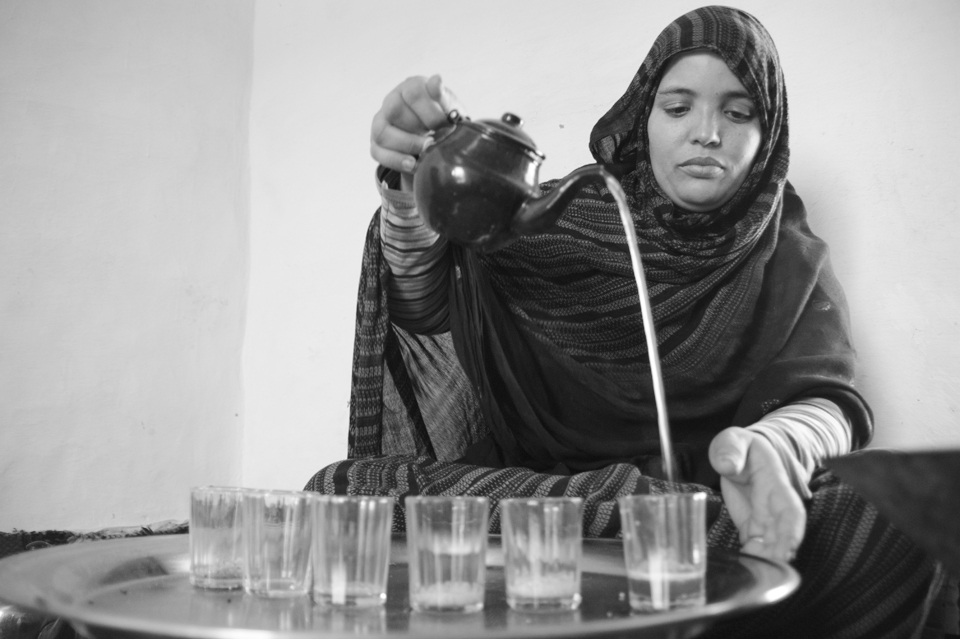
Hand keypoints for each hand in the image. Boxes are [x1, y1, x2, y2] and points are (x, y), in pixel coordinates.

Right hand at [370, 74, 463, 187]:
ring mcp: (381, 122)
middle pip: (395, 110)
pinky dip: (396, 161)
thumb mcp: (449, 108)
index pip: (413, 92)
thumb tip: (436, 80)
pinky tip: (413, 165)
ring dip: (406, 144)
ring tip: (425, 152)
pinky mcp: (377, 144)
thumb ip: (443, 97)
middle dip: (419, 128)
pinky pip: (378, 152)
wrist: (437, 139)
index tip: (445, 124)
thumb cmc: (442, 119)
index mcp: (411, 87)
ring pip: (382, 132)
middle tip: (436, 139)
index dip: (430, 111)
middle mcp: (392, 101)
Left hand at [708, 427, 805, 562]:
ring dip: (764, 561)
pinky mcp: (752, 527)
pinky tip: (742, 570)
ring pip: (770, 546)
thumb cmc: (741, 446)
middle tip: (767, 573)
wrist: (740, 453)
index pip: (790, 510)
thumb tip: (728, 464)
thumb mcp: (733, 439)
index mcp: (774, 485)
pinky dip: (751, 560)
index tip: (788, 548)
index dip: (792, 531)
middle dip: (778, 556)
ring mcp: (764, 519)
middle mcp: (773, 506)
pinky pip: (755, 547)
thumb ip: (730, 449)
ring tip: (752, 574)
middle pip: (783, 535)